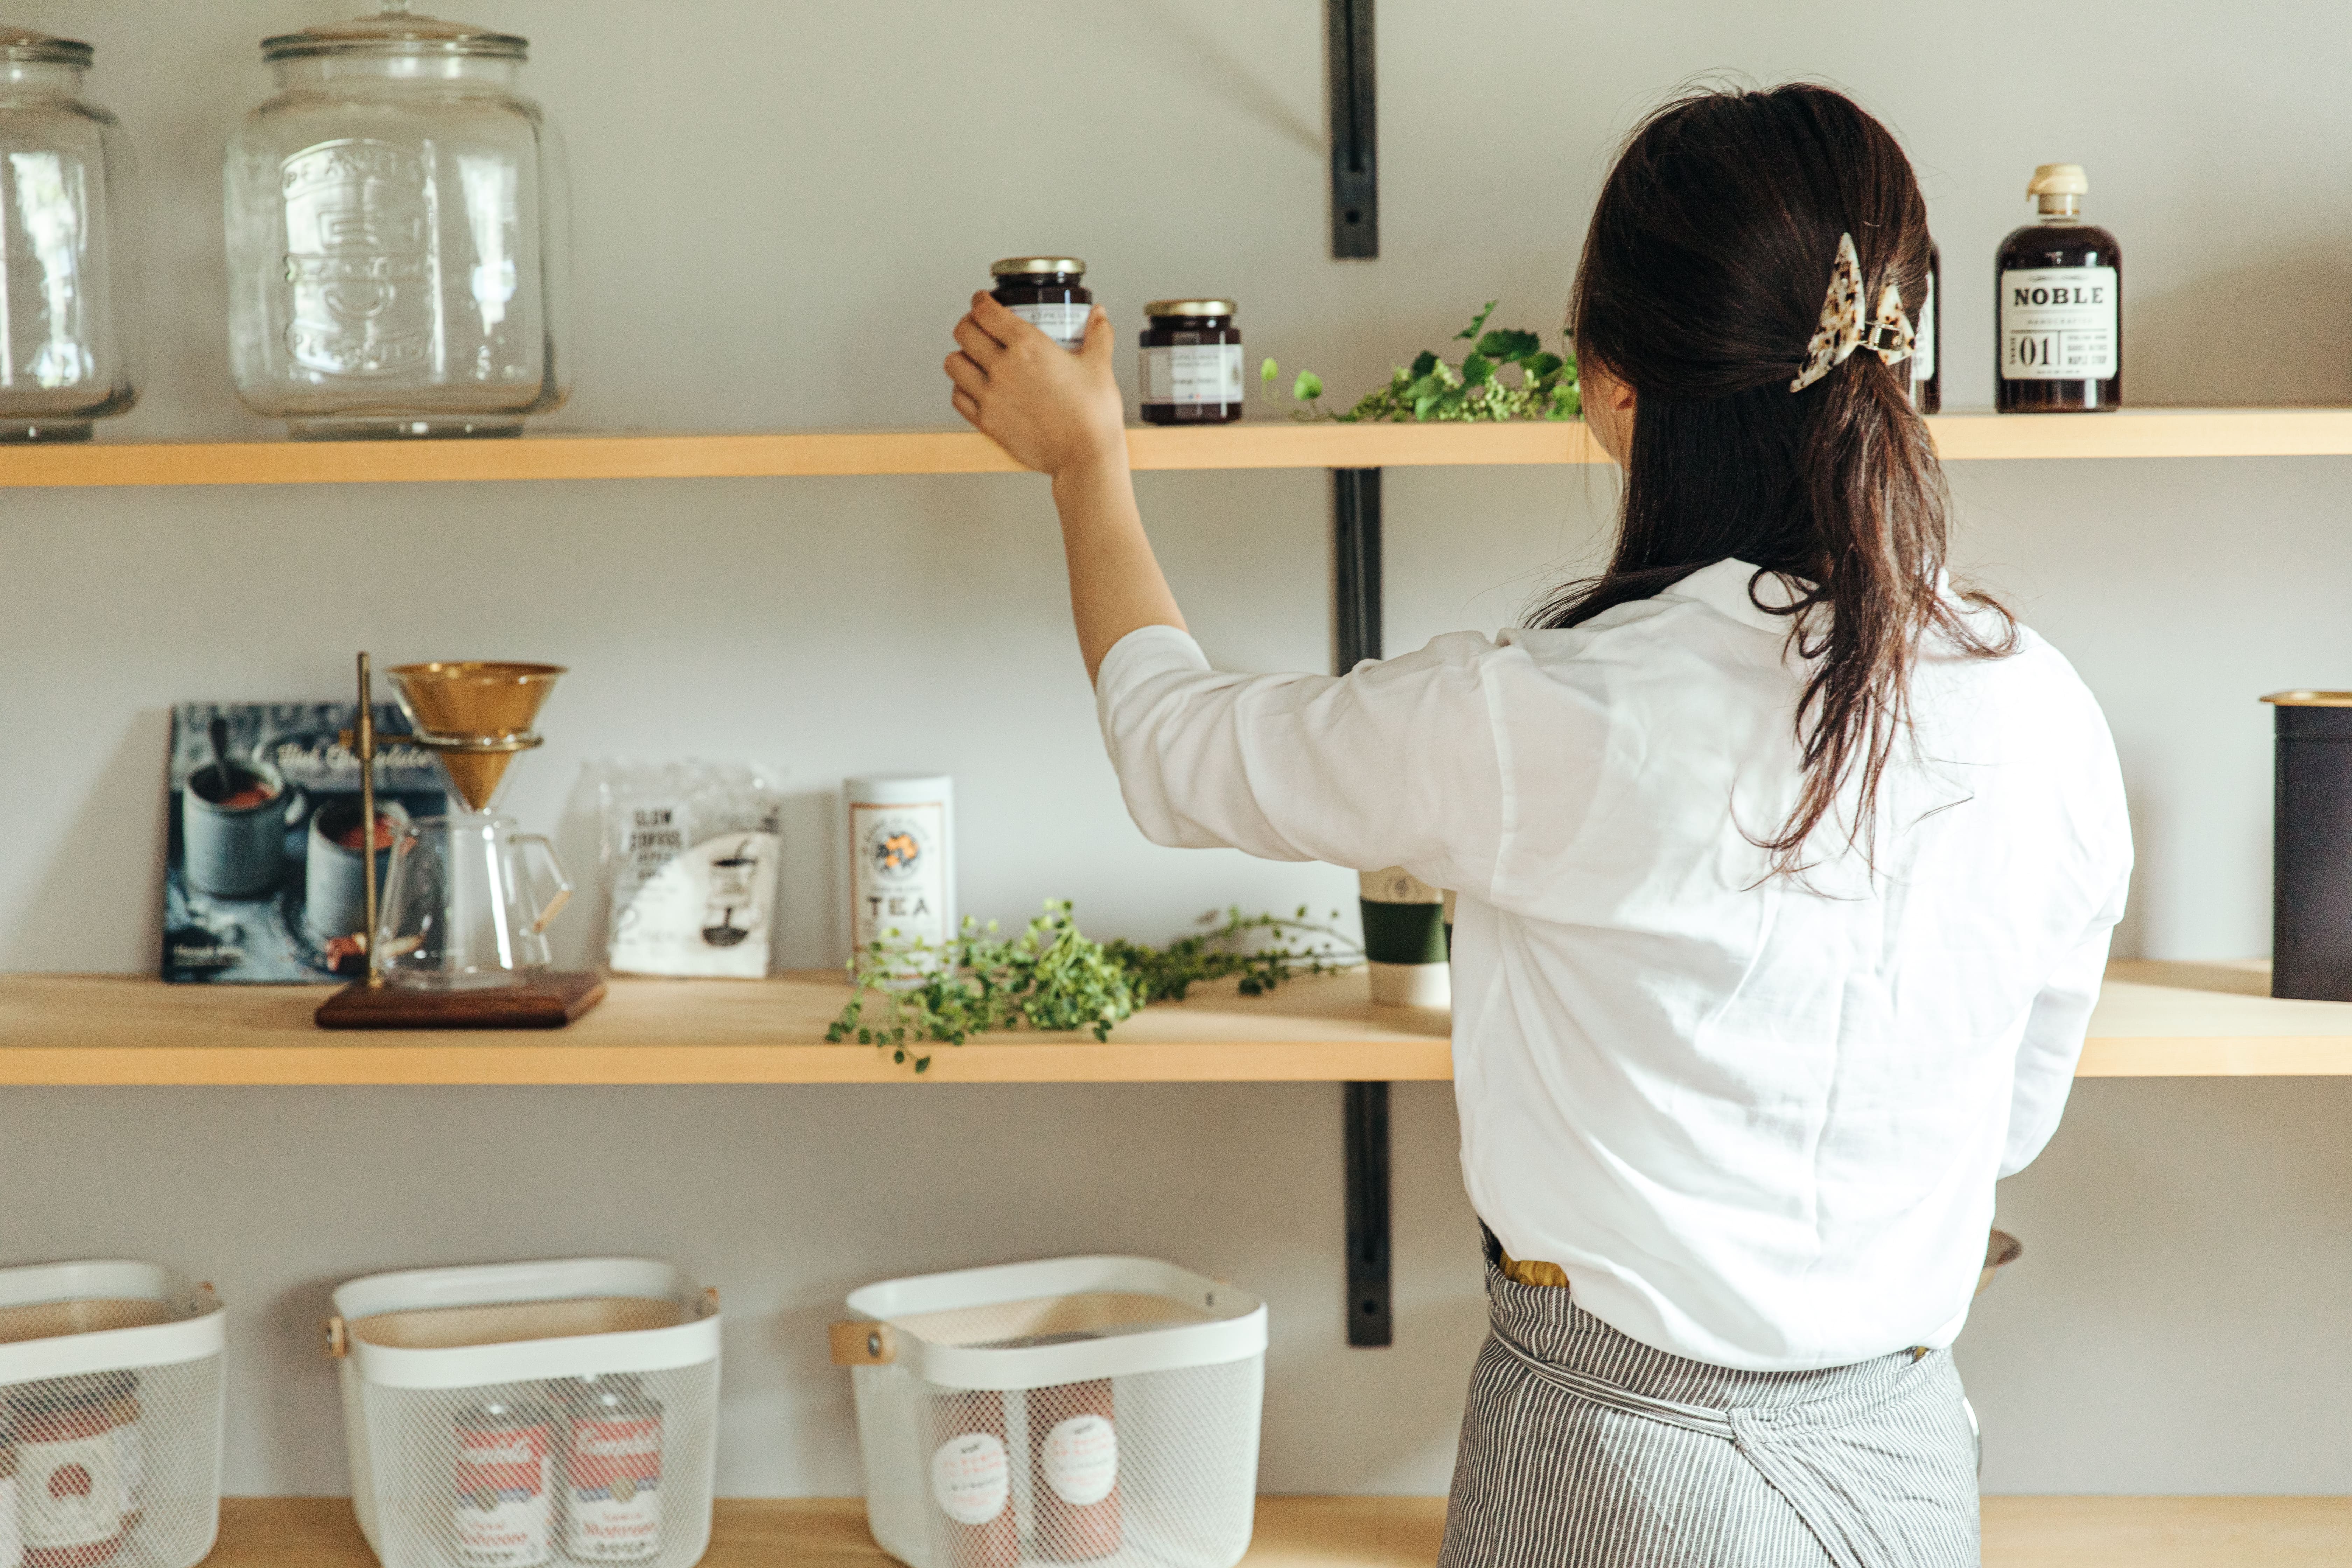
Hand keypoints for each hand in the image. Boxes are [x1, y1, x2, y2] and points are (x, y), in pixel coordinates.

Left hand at [945, 293, 1126, 476]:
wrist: (1086, 457)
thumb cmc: (1093, 415)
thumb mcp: (1099, 366)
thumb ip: (1098, 335)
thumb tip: (1099, 316)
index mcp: (1029, 346)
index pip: (986, 311)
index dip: (980, 301)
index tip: (982, 301)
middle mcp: (1003, 367)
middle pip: (964, 332)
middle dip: (969, 324)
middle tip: (978, 326)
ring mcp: (990, 396)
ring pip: (954, 363)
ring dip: (961, 355)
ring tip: (973, 357)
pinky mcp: (986, 421)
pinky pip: (958, 396)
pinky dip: (962, 388)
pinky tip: (975, 386)